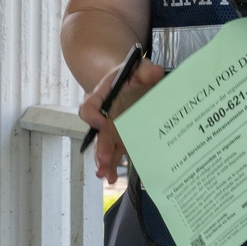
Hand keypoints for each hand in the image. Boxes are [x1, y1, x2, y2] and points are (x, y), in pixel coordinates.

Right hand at [79, 55, 165, 183]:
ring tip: (106, 175)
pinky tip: (112, 177)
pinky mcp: (120, 139)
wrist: (131, 83)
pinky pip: (114, 153)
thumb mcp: (138, 68)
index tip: (101, 122)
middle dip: (102, 146)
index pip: (91, 105)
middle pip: (99, 133)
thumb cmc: (133, 75)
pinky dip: (112, 166)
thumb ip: (145, 70)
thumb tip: (155, 73)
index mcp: (103, 96)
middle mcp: (103, 115)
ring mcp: (111, 130)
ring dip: (104, 162)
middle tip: (105, 159)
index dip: (93, 114)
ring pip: (104, 147)